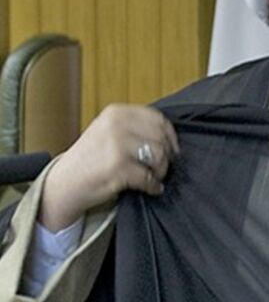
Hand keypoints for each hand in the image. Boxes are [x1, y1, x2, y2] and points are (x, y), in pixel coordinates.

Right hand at [40, 104, 179, 231]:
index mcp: (116, 112)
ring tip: (154, 177)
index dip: (170, 136)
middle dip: (166, 156)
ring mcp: (117, 145)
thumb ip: (135, 128)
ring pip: (159, 156)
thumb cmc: (89, 160)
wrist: (62, 185)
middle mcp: (117, 125)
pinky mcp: (118, 167)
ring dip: (160, 171)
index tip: (172, 149)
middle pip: (161, 138)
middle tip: (161, 167)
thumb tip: (170, 137)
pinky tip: (151, 188)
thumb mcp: (108, 131)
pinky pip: (149, 177)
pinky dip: (153, 186)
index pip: (158, 119)